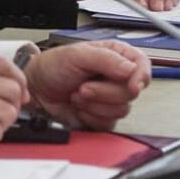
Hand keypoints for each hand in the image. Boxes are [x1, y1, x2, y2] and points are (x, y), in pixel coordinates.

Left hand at [24, 42, 150, 130]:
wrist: (37, 90)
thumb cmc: (54, 66)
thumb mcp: (78, 55)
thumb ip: (107, 59)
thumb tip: (130, 70)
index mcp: (115, 56)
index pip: (142, 65)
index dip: (141, 76)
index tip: (132, 85)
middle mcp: (116, 77)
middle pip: (132, 92)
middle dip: (105, 92)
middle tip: (84, 86)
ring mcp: (110, 98)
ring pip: (122, 109)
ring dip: (95, 104)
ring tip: (78, 94)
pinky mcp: (102, 116)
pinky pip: (109, 123)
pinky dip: (91, 116)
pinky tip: (80, 107)